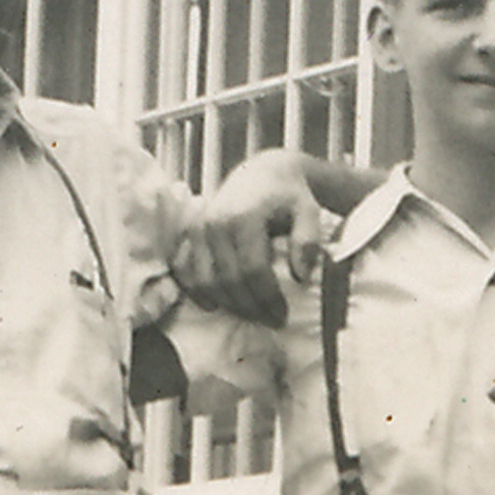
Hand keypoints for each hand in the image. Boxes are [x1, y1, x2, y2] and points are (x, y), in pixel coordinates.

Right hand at [171, 151, 328, 325]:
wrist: (264, 174)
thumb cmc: (289, 195)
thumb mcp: (308, 212)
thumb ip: (307, 241)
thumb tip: (300, 275)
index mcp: (244, 216)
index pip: (253, 270)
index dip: (267, 298)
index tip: (282, 315)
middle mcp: (215, 222)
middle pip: (228, 280)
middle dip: (250, 307)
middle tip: (271, 320)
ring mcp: (199, 228)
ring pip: (205, 281)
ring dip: (227, 304)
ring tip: (251, 313)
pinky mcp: (190, 233)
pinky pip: (185, 270)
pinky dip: (197, 291)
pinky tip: (215, 305)